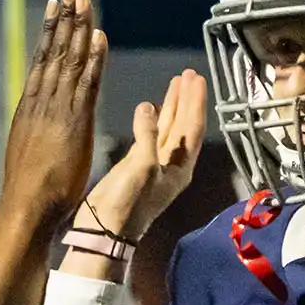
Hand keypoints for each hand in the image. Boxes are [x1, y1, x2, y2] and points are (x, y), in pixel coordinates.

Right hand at [0, 0, 107, 221]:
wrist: (28, 203)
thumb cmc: (30, 189)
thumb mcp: (29, 149)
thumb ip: (36, 130)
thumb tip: (38, 124)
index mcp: (31, 105)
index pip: (44, 60)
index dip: (52, 32)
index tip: (58, 8)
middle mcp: (42, 100)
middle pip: (55, 51)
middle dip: (65, 18)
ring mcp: (57, 108)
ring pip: (69, 59)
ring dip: (78, 28)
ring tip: (83, 0)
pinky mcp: (75, 121)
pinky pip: (86, 83)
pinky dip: (93, 59)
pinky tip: (98, 37)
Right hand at [82, 70, 209, 243]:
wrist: (106, 230)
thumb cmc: (128, 203)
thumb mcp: (141, 167)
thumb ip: (147, 135)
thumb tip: (148, 106)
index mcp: (180, 167)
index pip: (193, 127)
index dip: (196, 102)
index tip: (198, 79)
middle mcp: (173, 164)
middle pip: (184, 125)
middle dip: (187, 100)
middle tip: (190, 74)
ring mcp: (155, 164)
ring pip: (169, 128)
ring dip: (173, 106)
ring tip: (177, 82)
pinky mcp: (138, 164)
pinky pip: (151, 135)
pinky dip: (153, 119)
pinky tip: (152, 106)